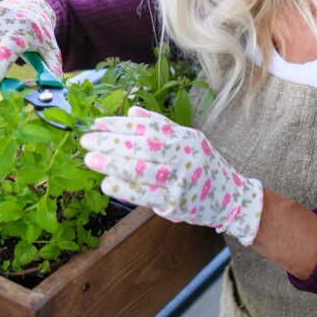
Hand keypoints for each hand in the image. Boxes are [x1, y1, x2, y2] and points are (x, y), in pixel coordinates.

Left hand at [80, 106, 263, 245]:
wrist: (230, 198)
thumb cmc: (204, 165)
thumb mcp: (189, 139)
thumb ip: (161, 125)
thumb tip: (132, 111)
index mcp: (185, 138)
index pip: (148, 127)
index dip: (120, 124)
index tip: (97, 123)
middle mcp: (184, 158)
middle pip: (143, 147)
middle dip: (111, 143)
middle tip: (86, 141)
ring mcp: (180, 182)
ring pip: (143, 171)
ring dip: (113, 165)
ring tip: (90, 160)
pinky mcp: (175, 205)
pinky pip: (146, 195)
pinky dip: (125, 189)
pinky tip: (107, 183)